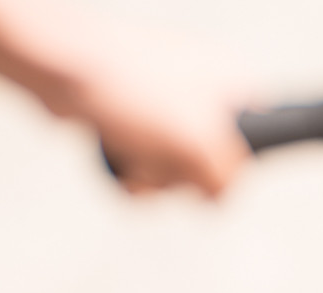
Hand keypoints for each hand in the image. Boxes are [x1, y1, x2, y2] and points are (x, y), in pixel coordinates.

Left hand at [43, 18, 256, 196]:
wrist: (57, 64)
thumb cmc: (134, 93)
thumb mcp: (200, 145)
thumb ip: (226, 178)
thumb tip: (219, 198)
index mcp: (231, 83)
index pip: (264, 130)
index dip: (242, 161)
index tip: (219, 174)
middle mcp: (203, 88)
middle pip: (215, 160)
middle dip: (187, 176)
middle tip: (169, 165)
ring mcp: (164, 102)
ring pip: (177, 166)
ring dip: (155, 179)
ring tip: (135, 161)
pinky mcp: (130, 115)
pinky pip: (145, 159)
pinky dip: (131, 170)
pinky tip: (116, 158)